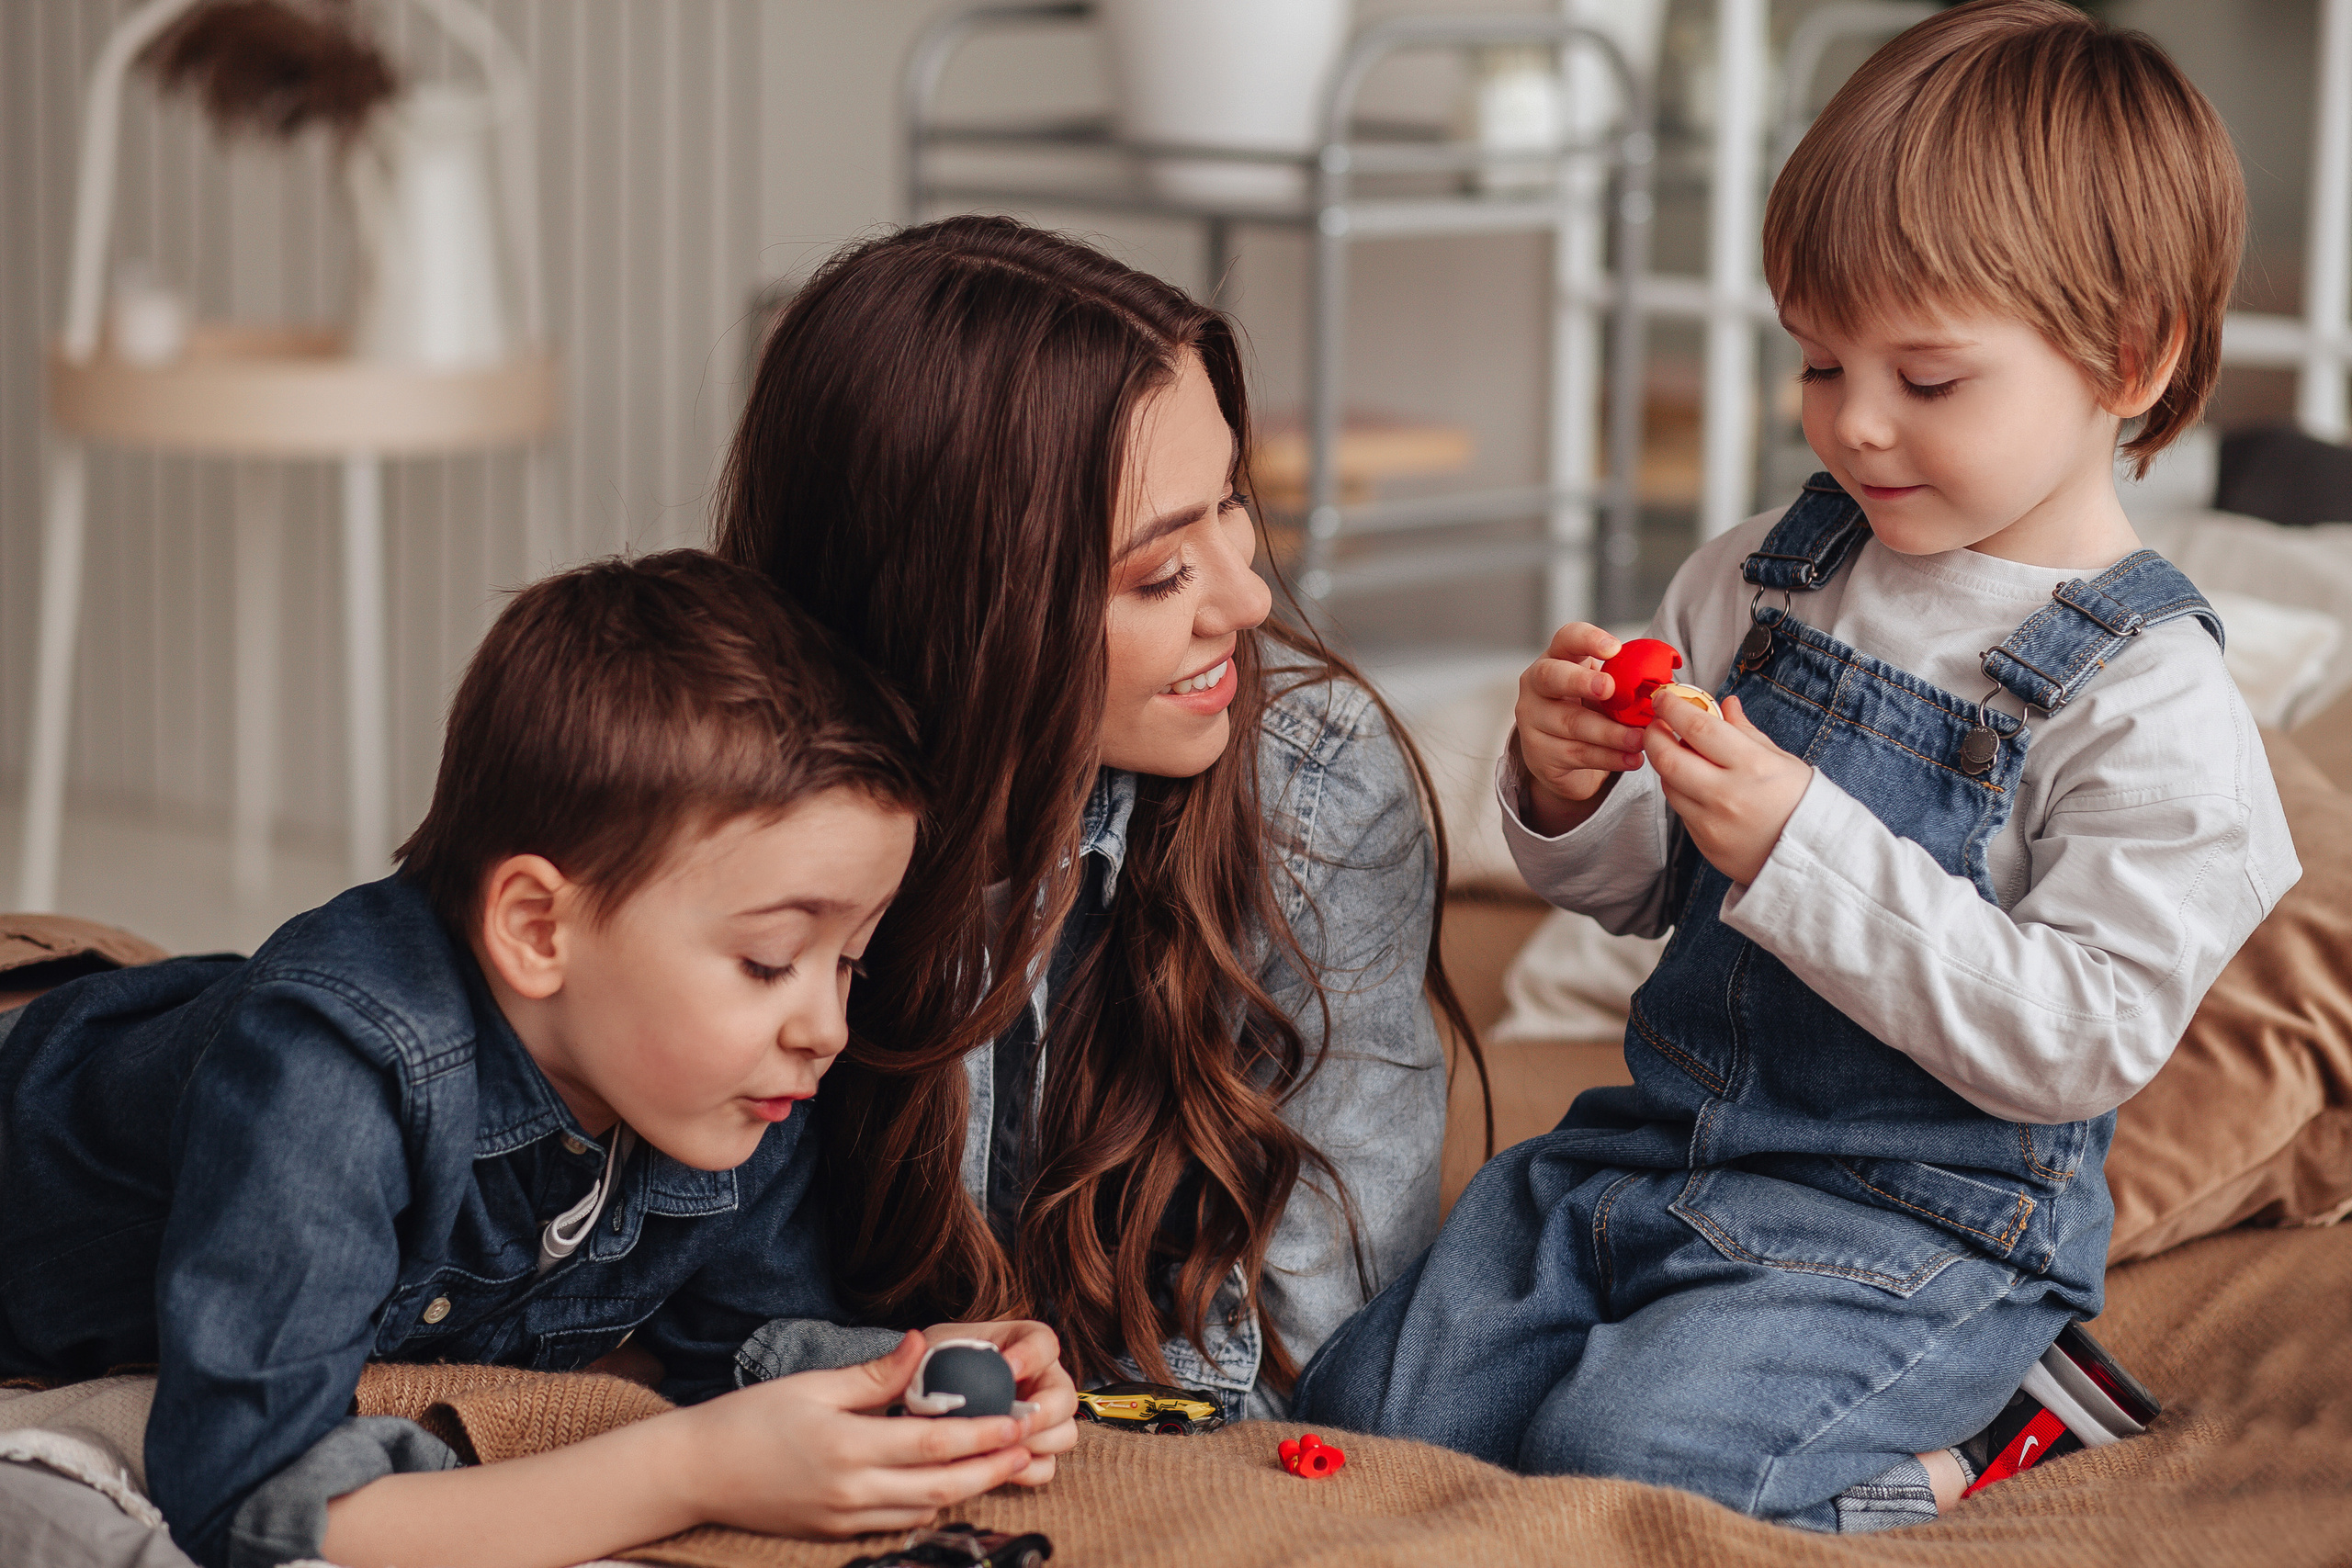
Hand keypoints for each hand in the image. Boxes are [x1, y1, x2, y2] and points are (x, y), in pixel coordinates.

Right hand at [676, 1331, 1041, 1537]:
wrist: (695, 1473)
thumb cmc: (749, 1420)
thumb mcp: (813, 1385)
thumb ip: (875, 1373)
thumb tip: (923, 1345)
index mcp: (848, 1447)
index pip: (934, 1445)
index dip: (982, 1435)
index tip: (1016, 1419)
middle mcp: (851, 1491)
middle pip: (941, 1486)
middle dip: (990, 1469)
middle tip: (1026, 1447)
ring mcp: (844, 1519)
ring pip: (923, 1510)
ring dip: (964, 1489)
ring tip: (997, 1462)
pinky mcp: (834, 1534)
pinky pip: (896, 1524)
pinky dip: (927, 1504)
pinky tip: (942, 1482)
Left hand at [918, 1320, 1078, 1485]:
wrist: (931, 1399)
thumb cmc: (938, 1366)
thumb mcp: (932, 1352)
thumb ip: (925, 1351)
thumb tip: (915, 1344)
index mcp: (1023, 1345)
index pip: (1044, 1343)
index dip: (1032, 1356)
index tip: (1008, 1368)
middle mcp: (1042, 1380)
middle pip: (1065, 1395)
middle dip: (1043, 1413)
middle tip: (1013, 1423)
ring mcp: (1043, 1418)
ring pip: (1064, 1433)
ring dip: (1038, 1443)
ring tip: (1003, 1448)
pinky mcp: (1034, 1451)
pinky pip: (1046, 1466)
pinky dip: (1027, 1470)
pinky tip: (999, 1467)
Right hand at [1515, 622, 1650, 834]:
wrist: (1560, 756)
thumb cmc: (1588, 712)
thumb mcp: (1603, 691)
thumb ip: (1624, 683)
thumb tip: (1664, 687)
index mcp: (1558, 659)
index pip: (1567, 638)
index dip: (1588, 639)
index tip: (1614, 648)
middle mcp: (1537, 686)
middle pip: (1551, 676)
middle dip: (1581, 681)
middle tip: (1608, 688)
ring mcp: (1532, 720)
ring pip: (1572, 723)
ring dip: (1610, 733)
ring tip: (1640, 739)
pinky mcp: (1540, 753)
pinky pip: (1578, 754)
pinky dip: (1609, 758)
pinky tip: (1632, 759)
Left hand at [1644, 692, 1811, 885]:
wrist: (1812, 856)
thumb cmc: (1801, 803)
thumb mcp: (1781, 759)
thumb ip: (1746, 731)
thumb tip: (1726, 704)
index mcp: (1752, 766)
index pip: (1698, 729)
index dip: (1673, 708)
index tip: (1664, 698)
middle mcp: (1727, 795)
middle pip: (1668, 758)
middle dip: (1653, 735)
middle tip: (1656, 724)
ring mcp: (1712, 822)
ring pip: (1669, 785)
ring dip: (1666, 764)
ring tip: (1679, 754)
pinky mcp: (1704, 843)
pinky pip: (1680, 810)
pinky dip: (1681, 791)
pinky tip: (1695, 784)